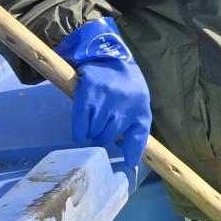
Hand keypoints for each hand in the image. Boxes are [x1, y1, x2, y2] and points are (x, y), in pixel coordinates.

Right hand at [56, 19, 152, 171]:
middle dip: (102, 137)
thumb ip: (135, 128)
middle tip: (99, 129)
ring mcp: (106, 100)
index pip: (138, 138)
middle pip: (108, 137)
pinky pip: (81, 125)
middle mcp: (125, 105)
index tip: (127, 164)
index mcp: (140, 108)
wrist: (107, 57)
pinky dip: (79, 131)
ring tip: (91, 121)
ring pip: (94, 132)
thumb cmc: (124, 86)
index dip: (132, 153)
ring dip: (90, 132)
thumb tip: (130, 159)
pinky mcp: (88, 95)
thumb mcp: (138, 105)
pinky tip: (80, 130)